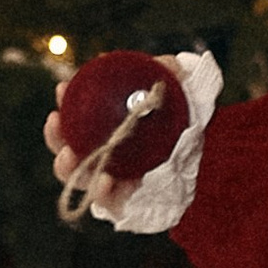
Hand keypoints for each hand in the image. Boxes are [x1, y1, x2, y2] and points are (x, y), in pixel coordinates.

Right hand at [44, 55, 185, 219]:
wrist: (212, 159)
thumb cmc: (188, 124)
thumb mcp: (182, 93)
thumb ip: (172, 75)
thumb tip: (162, 63)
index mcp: (108, 127)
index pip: (77, 117)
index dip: (65, 103)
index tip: (63, 88)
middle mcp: (105, 154)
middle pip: (67, 147)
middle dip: (55, 135)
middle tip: (55, 119)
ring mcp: (112, 180)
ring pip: (78, 176)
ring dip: (66, 165)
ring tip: (70, 155)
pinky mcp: (124, 204)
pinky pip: (106, 202)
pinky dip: (100, 192)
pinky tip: (105, 180)